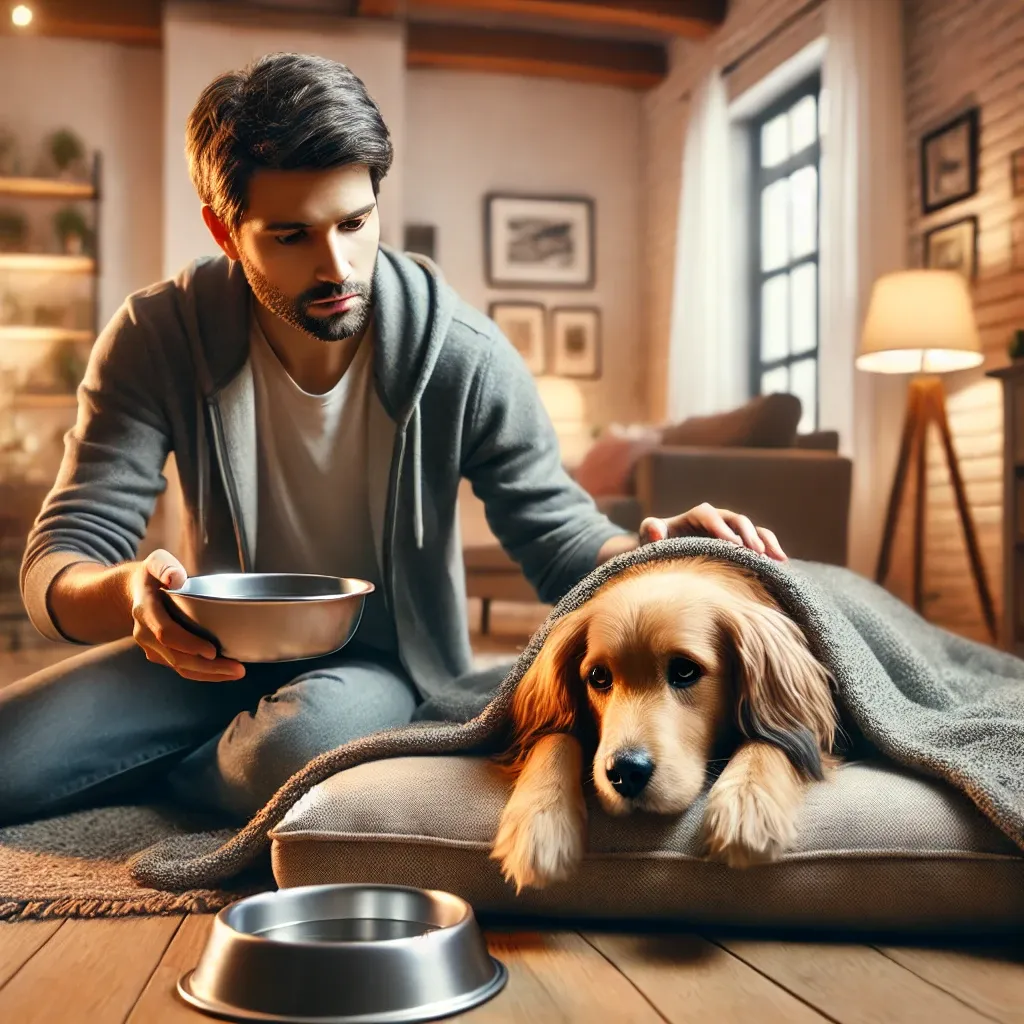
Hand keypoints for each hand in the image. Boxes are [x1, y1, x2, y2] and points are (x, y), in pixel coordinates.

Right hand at [127, 549, 245, 680]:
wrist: (132, 592)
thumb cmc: (151, 576)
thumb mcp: (156, 562)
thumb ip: (164, 567)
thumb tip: (176, 578)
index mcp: (145, 611)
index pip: (166, 633)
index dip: (189, 644)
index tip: (212, 651)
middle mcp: (145, 633)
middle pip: (176, 657)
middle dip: (207, 667)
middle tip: (238, 670)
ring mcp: (151, 646)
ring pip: (179, 666)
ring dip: (208, 674)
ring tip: (237, 673)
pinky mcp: (159, 654)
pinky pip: (180, 667)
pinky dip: (202, 673)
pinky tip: (223, 672)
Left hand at [639, 503, 786, 560]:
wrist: (667, 554)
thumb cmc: (658, 545)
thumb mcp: (650, 537)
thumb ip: (650, 530)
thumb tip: (655, 531)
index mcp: (697, 515)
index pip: (709, 515)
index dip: (720, 527)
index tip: (730, 544)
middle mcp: (718, 520)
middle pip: (736, 520)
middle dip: (747, 535)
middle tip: (755, 552)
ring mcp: (732, 531)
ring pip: (753, 530)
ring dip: (765, 542)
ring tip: (776, 558)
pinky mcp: (741, 544)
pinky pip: (760, 542)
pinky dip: (771, 550)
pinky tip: (781, 564)